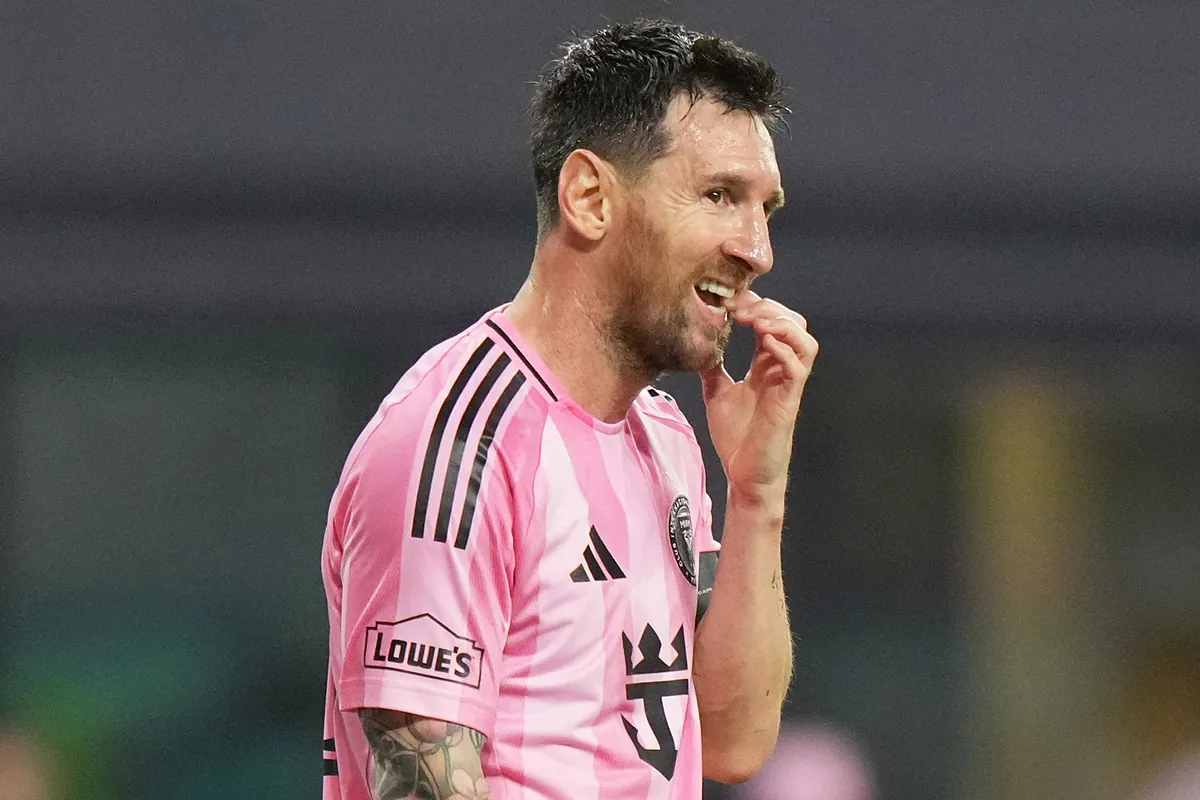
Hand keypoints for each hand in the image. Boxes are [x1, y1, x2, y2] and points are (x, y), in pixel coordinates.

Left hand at [699, 290, 817, 506]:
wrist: (743, 472)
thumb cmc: (737, 435)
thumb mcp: (717, 391)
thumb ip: (713, 366)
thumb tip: (698, 342)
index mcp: (766, 364)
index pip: (771, 321)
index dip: (753, 305)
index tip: (725, 303)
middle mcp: (781, 369)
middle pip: (793, 323)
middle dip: (767, 308)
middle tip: (737, 309)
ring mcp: (787, 384)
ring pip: (804, 341)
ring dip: (781, 324)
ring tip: (753, 322)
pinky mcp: (789, 401)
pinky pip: (798, 368)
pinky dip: (784, 349)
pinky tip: (763, 343)